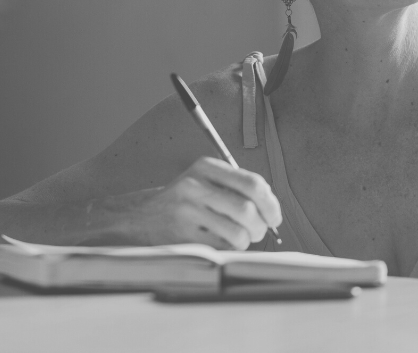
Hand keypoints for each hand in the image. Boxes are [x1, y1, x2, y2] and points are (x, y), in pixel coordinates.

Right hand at [124, 157, 282, 249]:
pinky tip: (220, 242)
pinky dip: (229, 249)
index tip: (274, 217)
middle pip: (247, 210)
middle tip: (258, 231)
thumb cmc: (184, 200)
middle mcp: (195, 186)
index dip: (271, 204)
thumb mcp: (205, 180)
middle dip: (261, 227)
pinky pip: (222, 247)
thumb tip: (272, 209)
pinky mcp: (183, 235)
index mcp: (206, 167)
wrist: (142, 216)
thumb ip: (237, 187)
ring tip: (239, 238)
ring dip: (246, 241)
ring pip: (238, 233)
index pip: (252, 184)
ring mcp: (187, 211)